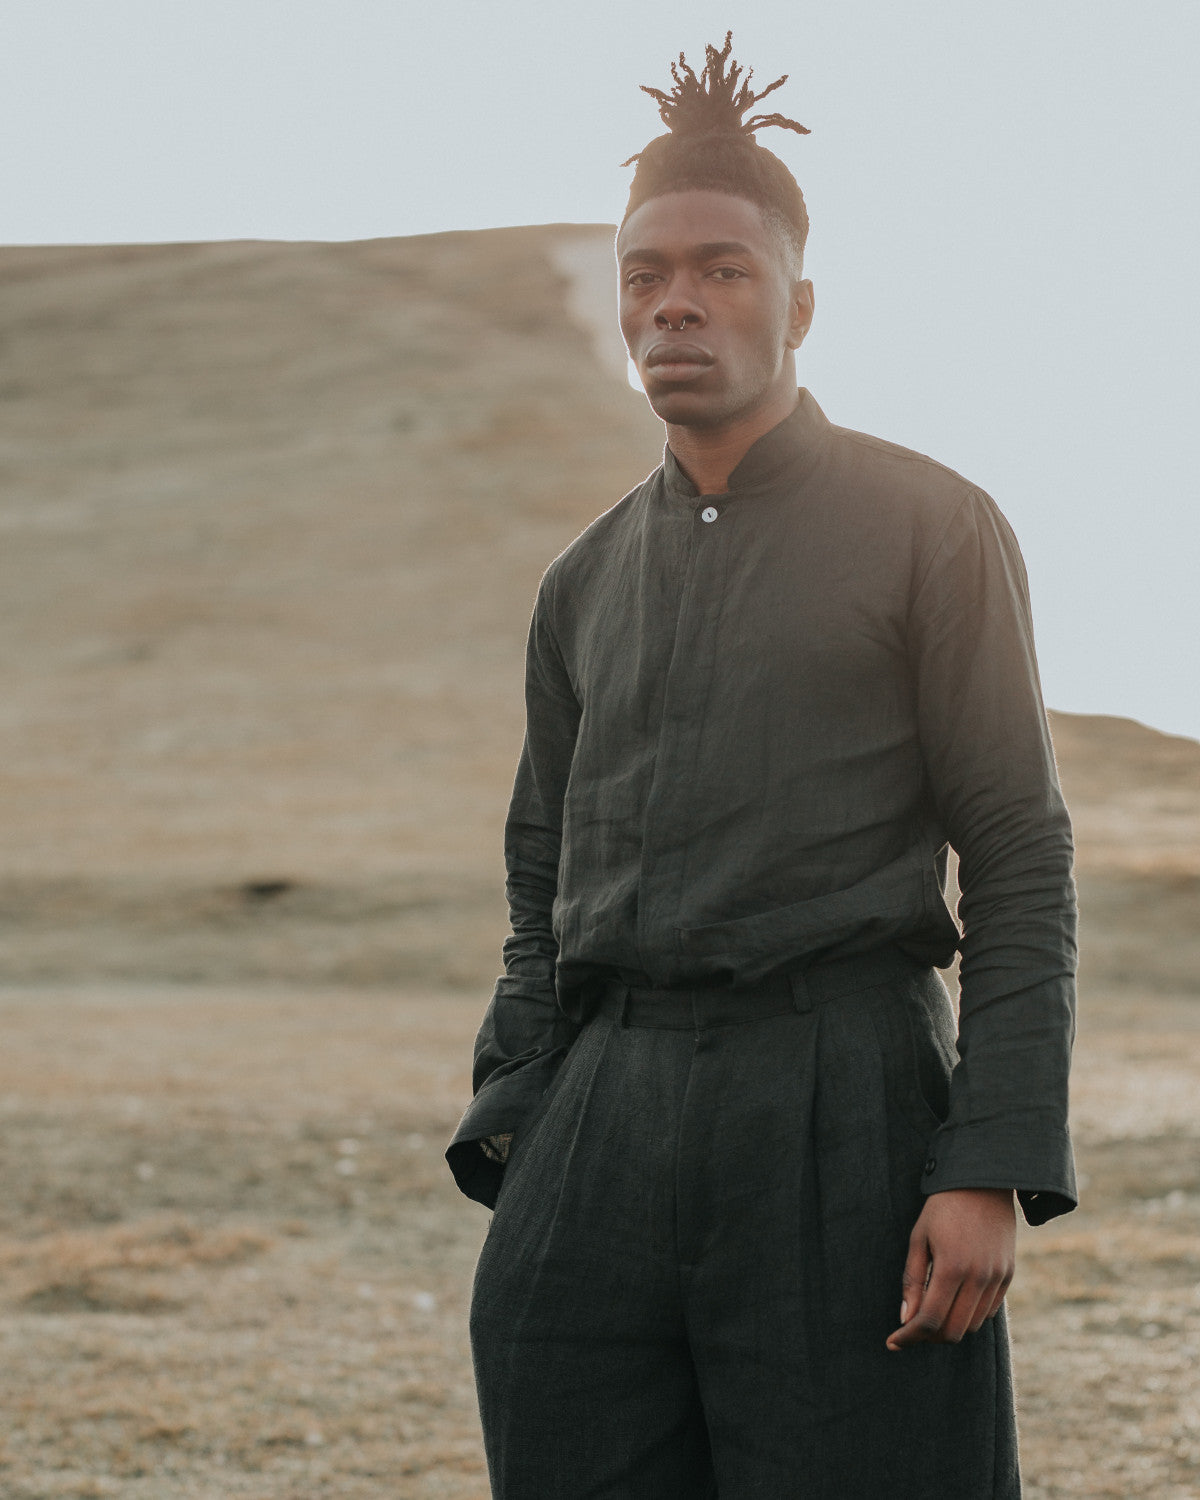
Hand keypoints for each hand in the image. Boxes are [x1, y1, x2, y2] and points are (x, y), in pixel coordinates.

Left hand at [885, 1187, 1014, 1350]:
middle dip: (929, 1337)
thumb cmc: (943, 1207)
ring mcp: (997, 1278)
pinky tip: (954, 1301)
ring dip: (950, 1327)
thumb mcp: (919, 1237)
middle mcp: (978, 1277)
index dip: (909, 1336)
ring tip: (932, 1313)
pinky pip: (989, 1311)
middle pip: (953, 1331)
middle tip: (911, 1328)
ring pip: (973, 1326)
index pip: (930, 1319)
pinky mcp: (1009, 1275)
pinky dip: (969, 1315)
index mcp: (951, 1267)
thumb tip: (906, 1318)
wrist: (983, 1182)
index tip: (893, 1341)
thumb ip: (912, 1279)